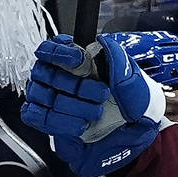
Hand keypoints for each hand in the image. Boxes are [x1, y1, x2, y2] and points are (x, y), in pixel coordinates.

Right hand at [22, 33, 167, 176]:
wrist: (138, 135)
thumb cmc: (135, 105)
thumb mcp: (133, 81)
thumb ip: (118, 60)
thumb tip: (102, 42)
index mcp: (77, 62)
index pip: (51, 49)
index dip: (59, 52)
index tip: (78, 60)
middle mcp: (60, 79)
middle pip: (46, 72)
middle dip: (74, 84)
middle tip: (101, 94)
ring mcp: (52, 100)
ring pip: (43, 95)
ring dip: (71, 105)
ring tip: (96, 113)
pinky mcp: (49, 122)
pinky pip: (39, 118)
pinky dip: (60, 121)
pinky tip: (81, 125)